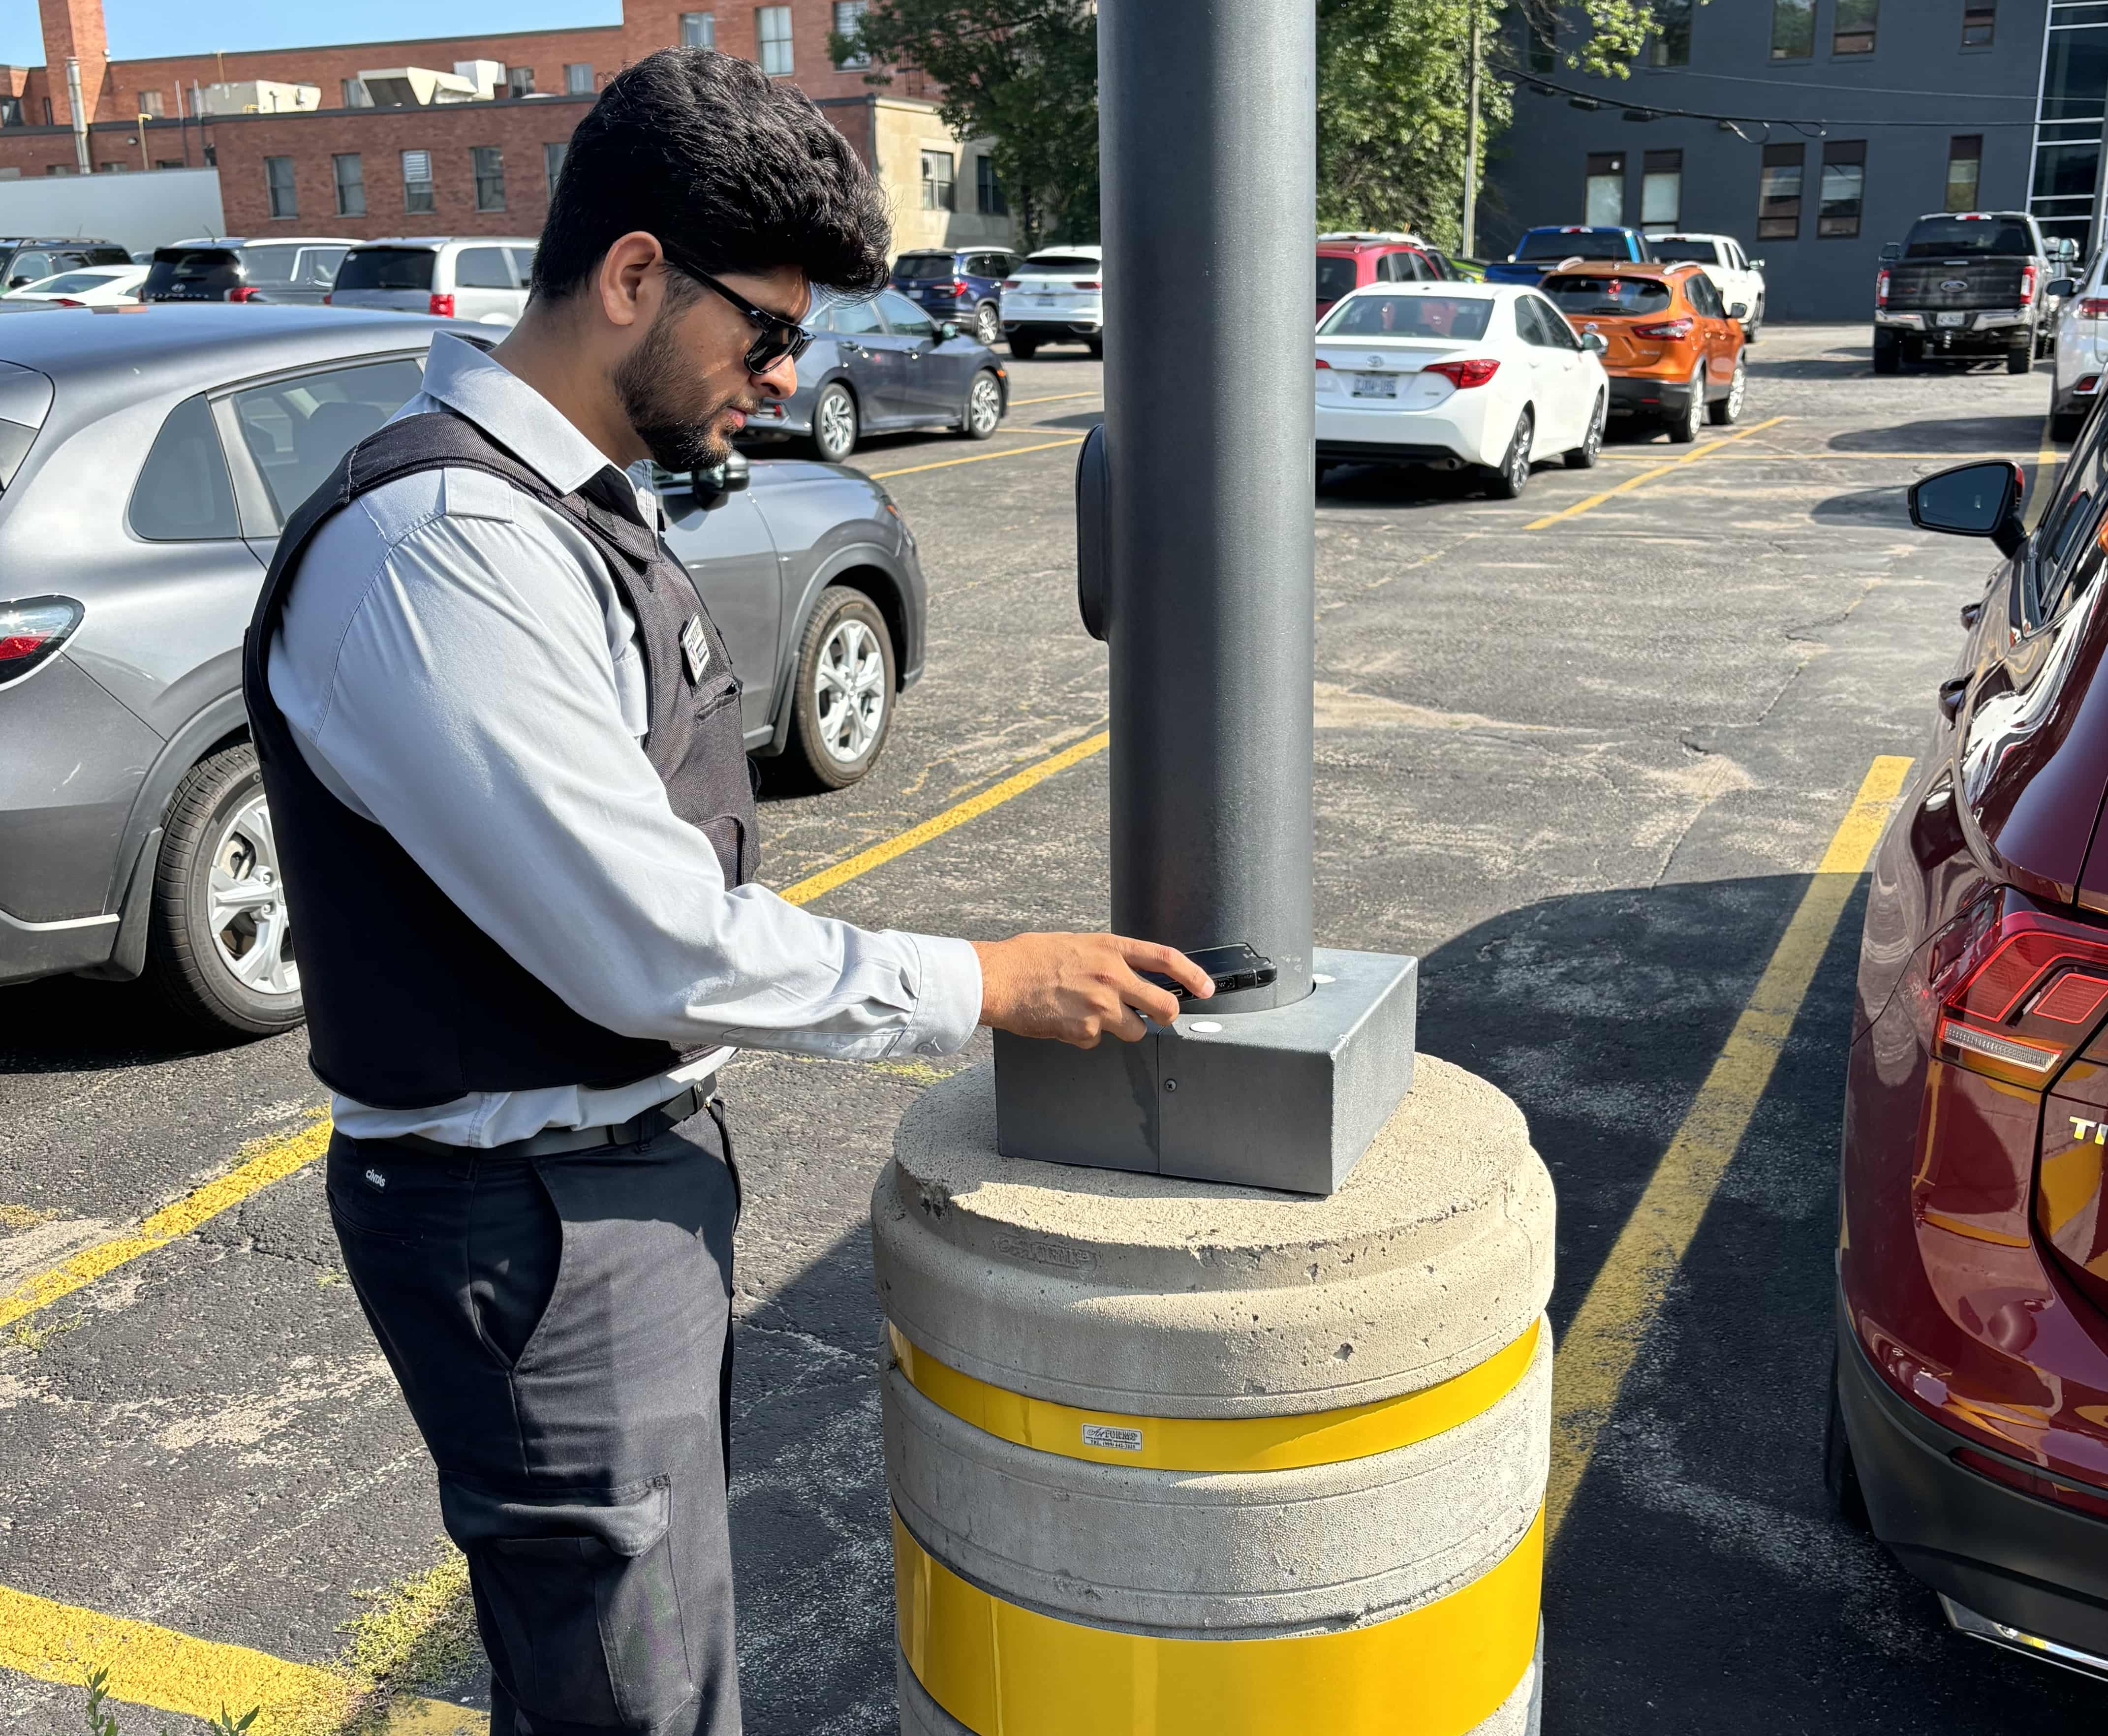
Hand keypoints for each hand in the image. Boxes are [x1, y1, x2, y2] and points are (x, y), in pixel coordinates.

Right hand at [970, 933, 1211, 1047]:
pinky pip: (1099, 1040)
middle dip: (1165, 1015)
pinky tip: (1065, 1020)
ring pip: (1135, 1030)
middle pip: (1164, 1005)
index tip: (1206, 987)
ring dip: (1120, 1028)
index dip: (1193, 974)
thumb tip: (1127, 974)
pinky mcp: (1086, 1030)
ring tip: (1090, 1014)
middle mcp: (1113, 976)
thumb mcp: (1077, 943)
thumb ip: (1107, 958)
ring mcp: (1102, 1006)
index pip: (1166, 958)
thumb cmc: (1031, 958)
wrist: (1000, 978)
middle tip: (1156, 1016)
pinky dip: (1086, 1035)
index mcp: (1111, 949)